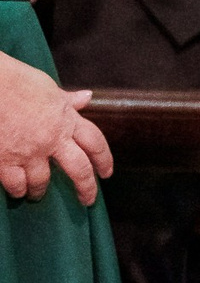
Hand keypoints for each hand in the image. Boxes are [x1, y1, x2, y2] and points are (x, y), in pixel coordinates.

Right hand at [0, 54, 110, 205]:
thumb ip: (67, 100)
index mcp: (66, 119)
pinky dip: (17, 190)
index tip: (107, 173)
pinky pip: (15, 184)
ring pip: (42, 182)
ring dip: (40, 191)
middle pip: (78, 169)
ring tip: (37, 195)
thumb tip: (87, 97)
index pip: (95, 142)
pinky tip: (17, 191)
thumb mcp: (48, 88)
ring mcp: (29, 153)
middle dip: (86, 188)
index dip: (104, 159)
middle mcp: (52, 139)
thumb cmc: (16, 82)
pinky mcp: (4, 161)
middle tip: (88, 200)